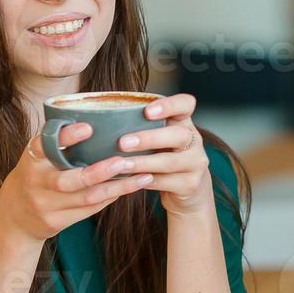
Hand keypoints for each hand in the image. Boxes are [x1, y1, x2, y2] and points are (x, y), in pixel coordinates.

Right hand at [0, 123, 152, 243]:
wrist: (14, 217)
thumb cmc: (36, 175)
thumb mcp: (37, 156)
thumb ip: (58, 142)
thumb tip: (101, 120)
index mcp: (31, 159)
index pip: (44, 145)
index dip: (66, 136)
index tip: (89, 127)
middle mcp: (36, 182)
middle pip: (68, 180)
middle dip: (98, 172)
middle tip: (123, 161)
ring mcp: (46, 205)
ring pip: (86, 198)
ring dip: (117, 187)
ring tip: (142, 176)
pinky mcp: (56, 222)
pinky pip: (89, 209)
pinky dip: (111, 197)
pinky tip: (129, 187)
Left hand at [117, 92, 212, 219]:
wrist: (188, 188)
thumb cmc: (162, 155)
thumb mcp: (158, 137)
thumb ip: (140, 125)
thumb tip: (98, 117)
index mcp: (183, 122)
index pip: (186, 104)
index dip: (169, 105)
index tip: (147, 111)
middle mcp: (193, 140)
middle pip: (178, 135)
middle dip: (150, 138)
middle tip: (123, 142)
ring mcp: (196, 163)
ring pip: (171, 161)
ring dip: (144, 162)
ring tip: (122, 165)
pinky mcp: (191, 184)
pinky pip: (168, 182)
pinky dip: (147, 181)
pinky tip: (131, 180)